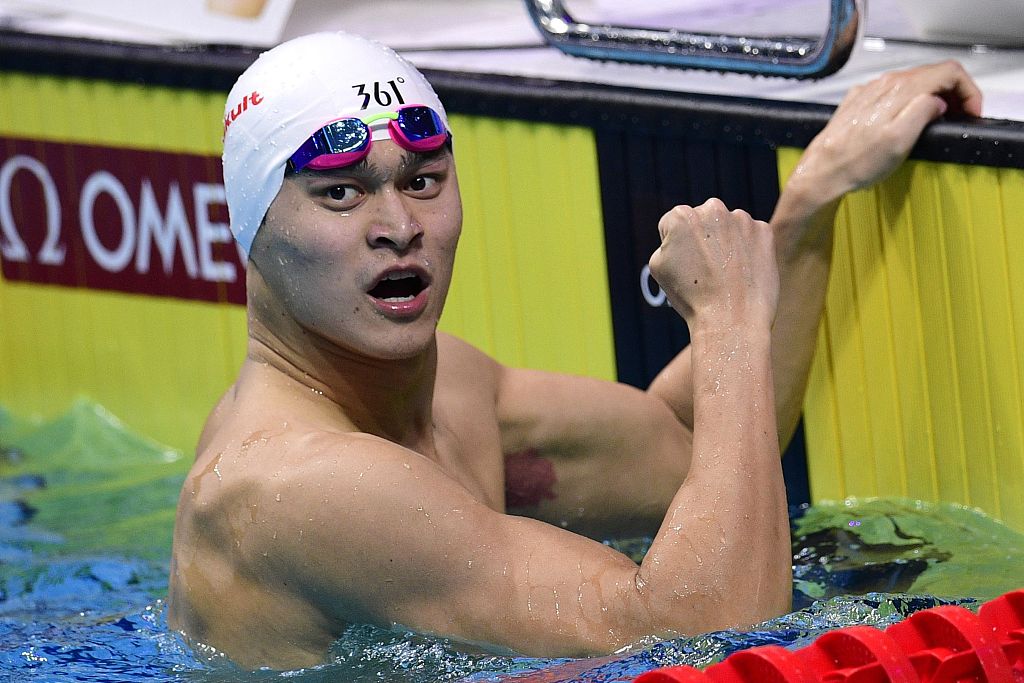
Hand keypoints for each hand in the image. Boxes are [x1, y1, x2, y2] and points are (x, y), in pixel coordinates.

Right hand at [650, 198, 778, 329]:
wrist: (731, 318)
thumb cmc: (691, 297)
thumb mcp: (659, 267)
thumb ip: (666, 242)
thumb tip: (681, 237)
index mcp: (681, 215)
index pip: (672, 224)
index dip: (675, 248)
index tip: (684, 266)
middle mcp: (712, 209)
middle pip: (702, 220)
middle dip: (702, 238)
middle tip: (705, 270)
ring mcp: (741, 218)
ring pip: (728, 227)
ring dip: (726, 243)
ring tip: (725, 274)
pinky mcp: (764, 231)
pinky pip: (751, 236)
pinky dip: (747, 250)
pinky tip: (742, 272)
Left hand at [792, 60, 982, 201]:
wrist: (820, 174)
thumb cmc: (856, 163)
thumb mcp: (901, 140)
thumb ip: (924, 112)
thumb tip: (938, 101)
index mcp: (899, 89)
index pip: (948, 72)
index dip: (967, 91)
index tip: (971, 113)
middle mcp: (883, 84)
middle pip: (932, 75)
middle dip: (954, 94)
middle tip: (960, 119)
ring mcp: (869, 92)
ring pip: (913, 84)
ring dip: (933, 98)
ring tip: (939, 122)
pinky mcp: (858, 104)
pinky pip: (892, 94)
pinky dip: (909, 102)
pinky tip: (908, 121)